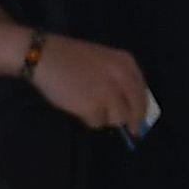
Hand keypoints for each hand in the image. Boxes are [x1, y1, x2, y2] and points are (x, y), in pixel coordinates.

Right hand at [22, 30, 150, 135]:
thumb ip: (118, 79)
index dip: (142, 108)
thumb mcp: (103, 61)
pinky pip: (97, 122)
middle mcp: (122, 77)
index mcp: (125, 62)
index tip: (141, 120)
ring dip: (105, 118)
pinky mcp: (93, 106)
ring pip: (117, 119)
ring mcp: (108, 92)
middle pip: (135, 109)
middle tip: (131, 132)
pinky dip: (88, 119)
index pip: (142, 91)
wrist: (45, 56)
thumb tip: (129, 106)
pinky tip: (78, 106)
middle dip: (131, 122)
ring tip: (89, 106)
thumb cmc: (70, 57)